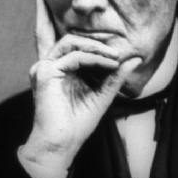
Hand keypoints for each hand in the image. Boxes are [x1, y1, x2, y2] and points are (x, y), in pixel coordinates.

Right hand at [21, 0, 141, 172]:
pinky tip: (109, 64)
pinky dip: (94, 58)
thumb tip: (134, 58)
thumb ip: (115, 76)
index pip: (66, 41)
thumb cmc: (78, 124)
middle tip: (119, 49)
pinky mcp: (44, 73)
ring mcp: (43, 68)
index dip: (79, 32)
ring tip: (116, 57)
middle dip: (96, 39)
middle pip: (69, 38)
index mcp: (57, 69)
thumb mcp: (102, 95)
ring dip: (97, 47)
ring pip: (71, 42)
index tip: (115, 48)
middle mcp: (48, 65)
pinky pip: (73, 56)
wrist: (62, 145)